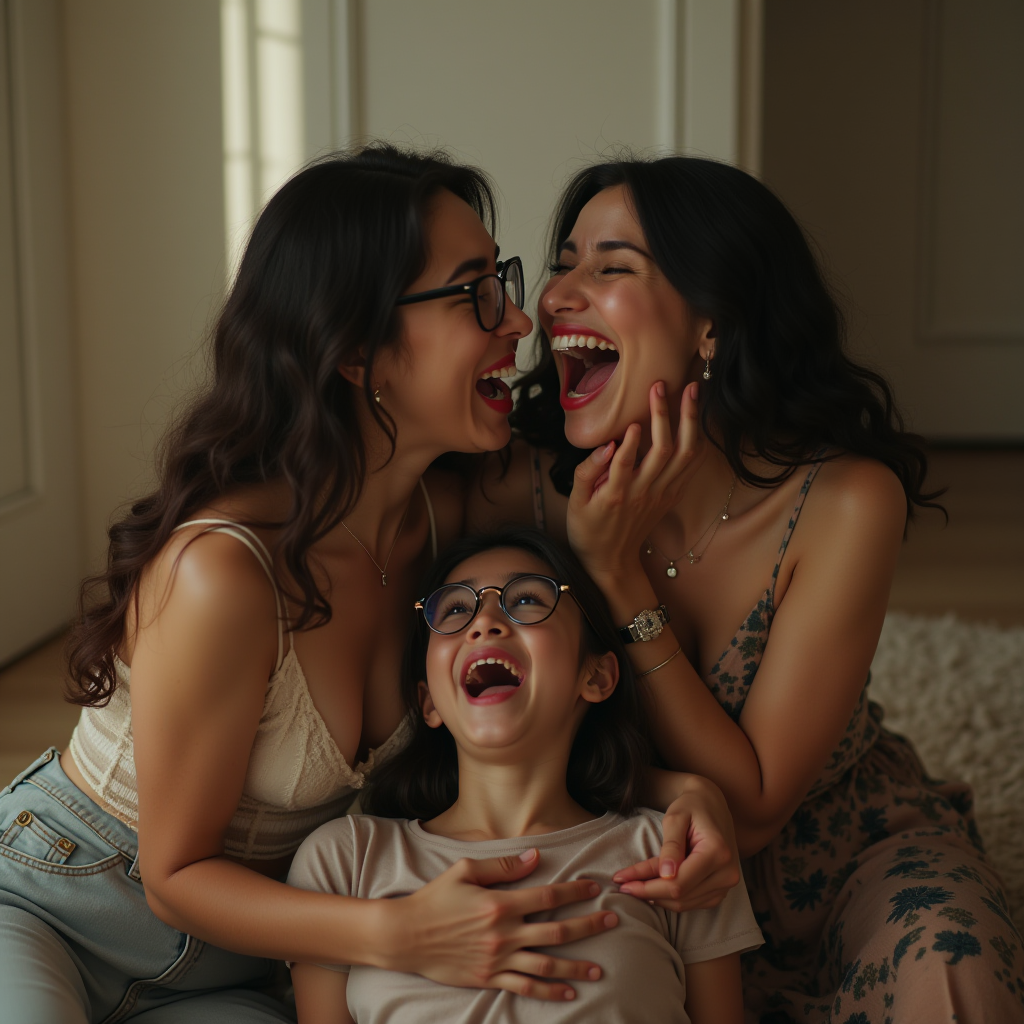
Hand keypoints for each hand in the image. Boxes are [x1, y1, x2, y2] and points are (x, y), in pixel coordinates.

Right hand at [384, 849, 617, 1001]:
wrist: (406, 935)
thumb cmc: (435, 898)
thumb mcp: (465, 871)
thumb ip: (502, 866)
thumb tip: (534, 857)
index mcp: (500, 903)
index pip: (547, 896)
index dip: (574, 892)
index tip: (594, 889)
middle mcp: (504, 933)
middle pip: (556, 931)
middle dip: (588, 926)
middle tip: (612, 922)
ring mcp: (497, 959)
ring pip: (546, 964)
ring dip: (576, 966)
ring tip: (599, 969)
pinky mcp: (488, 978)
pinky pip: (525, 986)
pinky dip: (549, 991)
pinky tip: (568, 992)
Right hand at [567, 381, 703, 580]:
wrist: (612, 559)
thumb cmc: (589, 529)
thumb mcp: (575, 503)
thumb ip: (587, 472)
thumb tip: (606, 446)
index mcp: (615, 494)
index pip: (626, 463)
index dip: (631, 441)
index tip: (632, 419)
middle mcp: (643, 493)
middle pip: (664, 451)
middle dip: (665, 415)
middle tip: (662, 385)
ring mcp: (661, 494)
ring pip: (684, 455)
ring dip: (690, 421)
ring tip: (692, 391)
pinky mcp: (671, 495)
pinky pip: (691, 465)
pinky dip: (697, 439)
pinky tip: (697, 418)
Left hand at [613, 779, 740, 911]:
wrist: (711, 804)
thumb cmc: (691, 806)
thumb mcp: (676, 817)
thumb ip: (671, 845)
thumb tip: (666, 874)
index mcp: (718, 852)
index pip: (678, 882)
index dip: (647, 886)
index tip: (622, 881)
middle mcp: (727, 872)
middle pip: (681, 896)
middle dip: (648, 892)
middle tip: (622, 884)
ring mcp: (726, 884)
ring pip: (685, 904)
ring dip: (657, 897)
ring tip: (633, 885)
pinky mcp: (720, 890)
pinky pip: (692, 902)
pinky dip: (670, 898)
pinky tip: (653, 887)